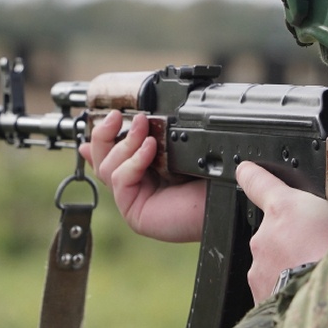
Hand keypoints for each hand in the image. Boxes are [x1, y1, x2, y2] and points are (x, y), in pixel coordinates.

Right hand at [78, 110, 205, 242]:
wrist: (226, 196)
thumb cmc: (209, 176)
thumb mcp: (177, 148)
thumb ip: (154, 137)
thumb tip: (134, 120)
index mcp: (142, 171)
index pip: (110, 155)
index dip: (101, 137)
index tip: (109, 116)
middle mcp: (135, 186)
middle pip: (101, 160)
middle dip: (104, 134)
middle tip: (116, 116)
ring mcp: (132, 200)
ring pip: (107, 168)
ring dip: (124, 143)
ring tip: (143, 127)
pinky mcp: (134, 212)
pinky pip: (120, 179)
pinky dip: (133, 160)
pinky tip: (150, 148)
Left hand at [238, 161, 327, 301]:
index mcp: (284, 208)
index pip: (258, 182)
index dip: (252, 175)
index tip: (246, 170)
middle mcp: (264, 237)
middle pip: (277, 233)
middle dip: (297, 242)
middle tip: (324, 252)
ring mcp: (259, 269)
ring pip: (276, 264)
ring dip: (294, 268)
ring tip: (322, 277)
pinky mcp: (260, 297)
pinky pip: (277, 289)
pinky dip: (291, 292)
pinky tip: (312, 295)